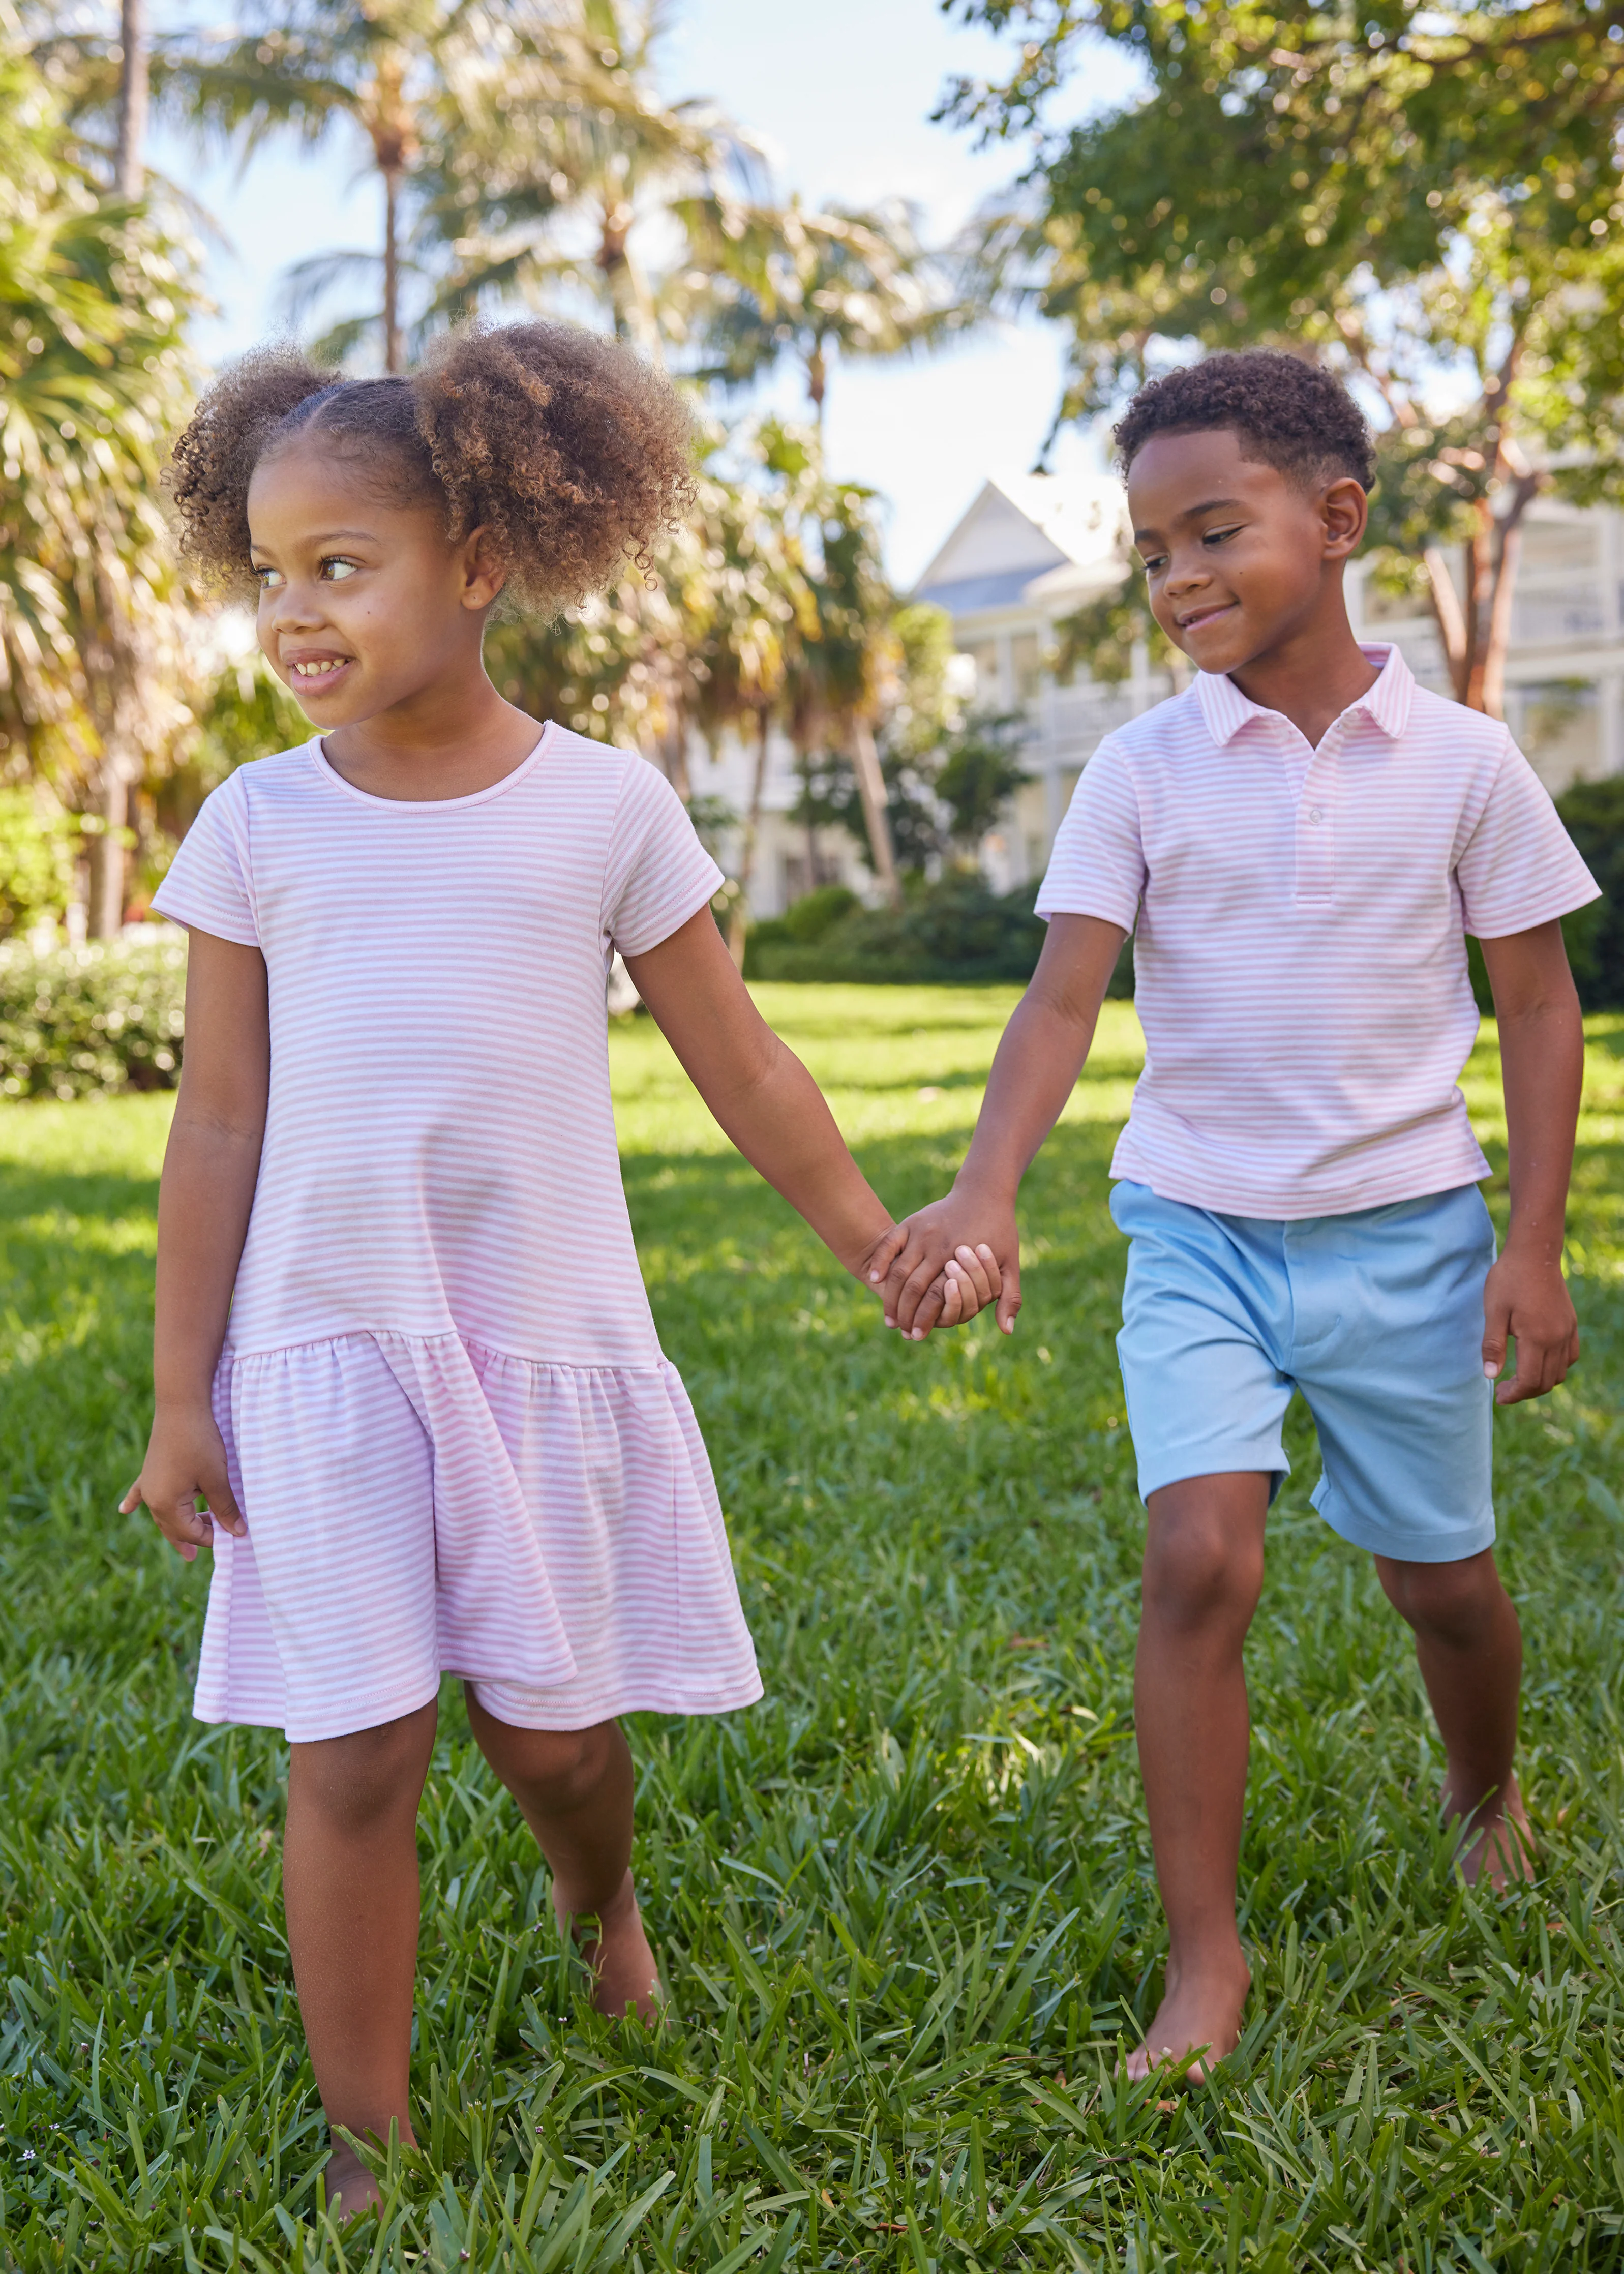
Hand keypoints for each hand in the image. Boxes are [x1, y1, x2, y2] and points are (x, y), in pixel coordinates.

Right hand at [121, 1400, 247, 1561]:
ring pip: (162, 1515)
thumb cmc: (200, 1443)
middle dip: (192, 1538)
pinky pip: (141, 1492)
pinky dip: (135, 1501)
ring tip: (184, 1548)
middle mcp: (152, 1499)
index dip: (213, 1536)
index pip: (192, 1532)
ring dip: (176, 1528)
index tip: (233, 1535)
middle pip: (174, 1527)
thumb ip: (225, 1508)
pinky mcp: (150, 1470)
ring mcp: (149, 1484)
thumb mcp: (216, 1478)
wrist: (181, 1407)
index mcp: (166, 1505)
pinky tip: (124, 1510)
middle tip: (204, 1553)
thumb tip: (238, 1533)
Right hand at [866, 1187, 1020, 1340]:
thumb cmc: (1000, 1231)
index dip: (924, 1319)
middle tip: (901, 1330)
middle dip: (904, 1313)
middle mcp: (937, 1246)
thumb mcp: (1010, 1264)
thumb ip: (1009, 1297)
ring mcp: (921, 1232)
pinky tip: (874, 1279)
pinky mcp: (911, 1222)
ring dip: (891, 1296)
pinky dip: (880, 1262)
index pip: (935, 1297)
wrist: (985, 1193)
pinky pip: (889, 1243)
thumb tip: (1006, 1331)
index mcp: (960, 1259)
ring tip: (890, 1317)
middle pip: (912, 1287)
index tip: (918, 1335)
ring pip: (898, 1270)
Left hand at [1482, 1243, 1578, 1404]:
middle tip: (1503, 1389)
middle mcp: (1557, 1338)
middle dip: (1524, 1392)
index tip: (1498, 1396)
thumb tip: (1490, 1376)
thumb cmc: (1509, 1280)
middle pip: (1546, 1382)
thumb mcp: (1493, 1311)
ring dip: (1540, 1382)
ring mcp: (1567, 1331)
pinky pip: (1570, 1357)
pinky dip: (1555, 1367)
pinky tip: (1537, 1361)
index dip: (1514, 1394)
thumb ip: (1492, 1346)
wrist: (1534, 1254)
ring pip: (1560, 1372)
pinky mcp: (1571, 1324)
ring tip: (1518, 1378)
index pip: (1530, 1381)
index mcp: (1537, 1338)